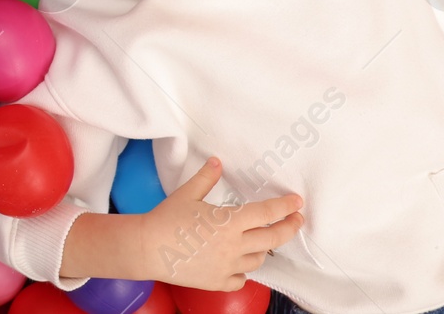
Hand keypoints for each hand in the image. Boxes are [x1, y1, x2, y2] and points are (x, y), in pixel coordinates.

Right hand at [139, 157, 303, 290]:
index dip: (285, 206)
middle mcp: (234, 246)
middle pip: (273, 239)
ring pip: (259, 260)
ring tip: (262, 240)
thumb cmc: (165, 219)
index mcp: (229, 222)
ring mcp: (227, 266)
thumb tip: (217, 162)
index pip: (267, 213)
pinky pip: (241, 278)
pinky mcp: (218, 281)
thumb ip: (206, 178)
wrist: (146, 248)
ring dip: (264, 249)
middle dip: (289, 228)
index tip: (297, 203)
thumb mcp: (186, 193)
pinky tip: (239, 264)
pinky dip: (244, 271)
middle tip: (297, 220)